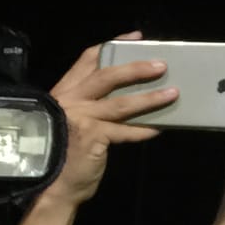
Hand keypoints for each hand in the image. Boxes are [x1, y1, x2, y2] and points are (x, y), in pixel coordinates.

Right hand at [37, 33, 174, 209]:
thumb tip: (125, 92)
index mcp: (63, 93)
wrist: (52, 186)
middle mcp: (70, 101)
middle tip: (161, 65)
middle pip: (106, 76)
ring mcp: (81, 118)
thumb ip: (87, 105)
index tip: (136, 38)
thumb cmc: (61, 153)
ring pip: (121, 103)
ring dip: (150, 98)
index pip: (88, 60)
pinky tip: (159, 128)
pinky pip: (125, 131)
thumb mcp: (68, 121)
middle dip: (136, 68)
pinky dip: (143, 130)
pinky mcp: (93, 137)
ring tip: (172, 93)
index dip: (113, 45)